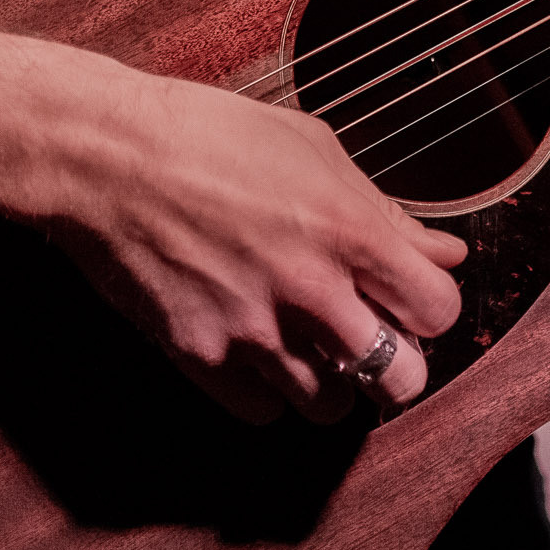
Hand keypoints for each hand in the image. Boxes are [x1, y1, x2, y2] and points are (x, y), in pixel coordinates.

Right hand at [46, 69, 465, 423]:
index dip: (429, 308)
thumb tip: (445, 252)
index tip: (408, 301)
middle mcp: (309, 288)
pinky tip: (258, 355)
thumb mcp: (313, 149)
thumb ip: (386, 212)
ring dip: (330, 383)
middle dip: (396, 364)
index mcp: (346, 229)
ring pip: (331, 408)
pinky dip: (268, 394)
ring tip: (310, 347)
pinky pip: (262, 413)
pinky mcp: (200, 355)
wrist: (105, 156)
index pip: (438, 309)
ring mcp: (253, 329)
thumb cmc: (208, 136)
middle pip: (399, 378)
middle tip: (370, 342)